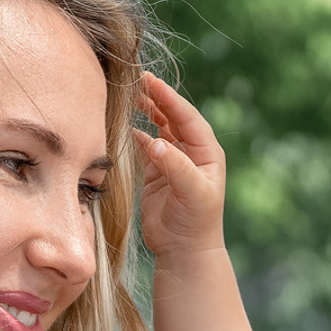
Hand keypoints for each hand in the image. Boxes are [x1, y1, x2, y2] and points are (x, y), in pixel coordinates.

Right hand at [135, 73, 227, 260]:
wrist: (185, 251)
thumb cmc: (195, 223)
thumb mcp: (192, 193)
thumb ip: (176, 165)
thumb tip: (156, 142)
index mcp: (206, 152)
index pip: (187, 116)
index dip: (169, 98)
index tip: (151, 81)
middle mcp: (191, 153)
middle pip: (173, 116)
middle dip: (157, 97)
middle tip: (138, 79)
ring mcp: (173, 161)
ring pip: (159, 127)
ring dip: (146, 111)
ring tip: (130, 94)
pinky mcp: (157, 173)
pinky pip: (145, 145)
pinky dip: (135, 134)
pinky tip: (124, 124)